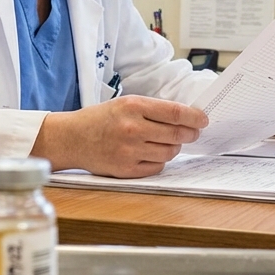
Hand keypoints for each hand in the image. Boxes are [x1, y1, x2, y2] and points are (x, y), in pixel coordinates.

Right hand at [31, 96, 208, 177]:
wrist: (71, 138)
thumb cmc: (100, 119)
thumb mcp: (124, 104)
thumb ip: (152, 109)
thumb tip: (185, 117)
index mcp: (132, 106)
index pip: (174, 113)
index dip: (194, 117)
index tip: (203, 120)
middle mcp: (132, 129)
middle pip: (176, 134)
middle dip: (189, 133)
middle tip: (192, 133)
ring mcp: (129, 151)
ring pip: (169, 153)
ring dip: (174, 147)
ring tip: (167, 142)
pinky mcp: (126, 170)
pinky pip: (156, 168)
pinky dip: (160, 161)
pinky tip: (152, 153)